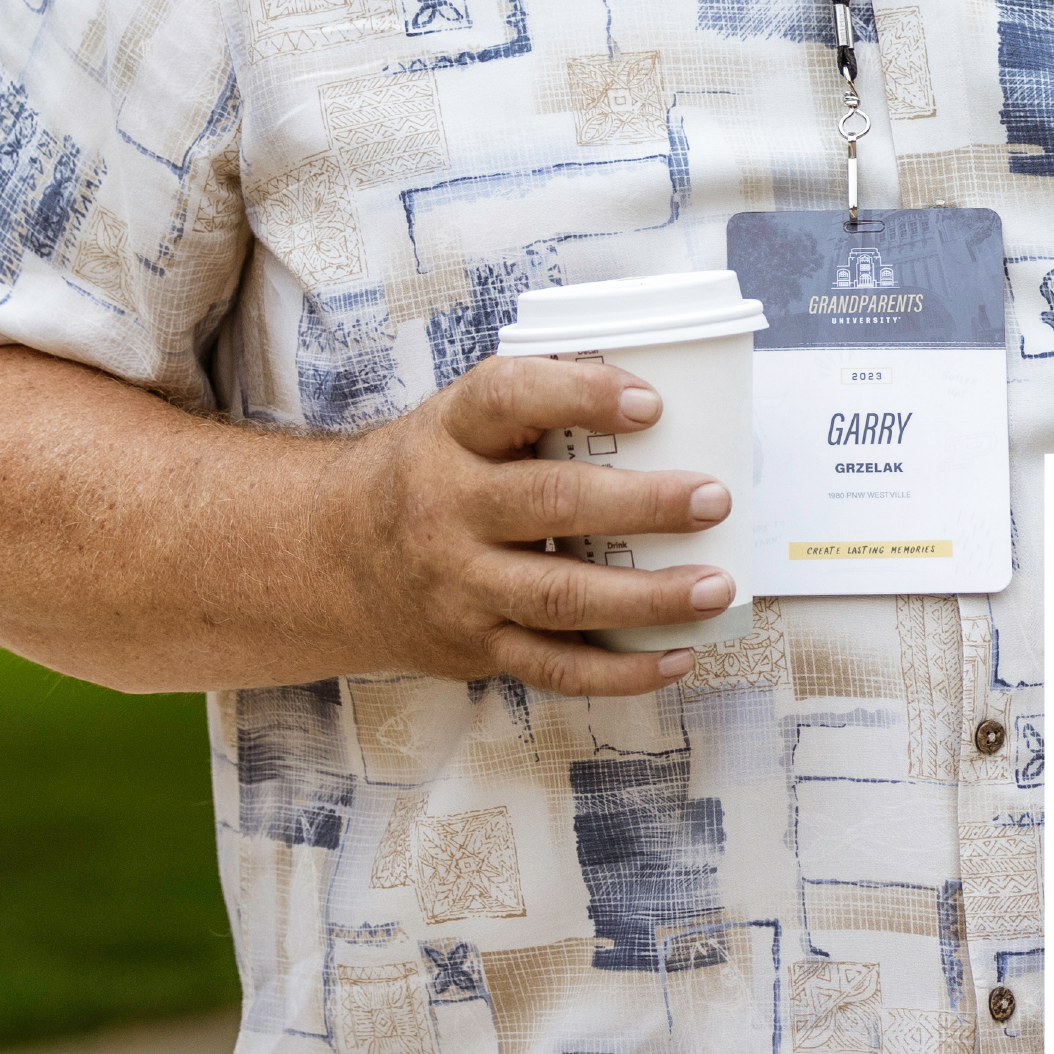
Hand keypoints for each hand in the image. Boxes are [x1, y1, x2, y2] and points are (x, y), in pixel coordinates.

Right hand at [317, 358, 740, 695]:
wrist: (338, 556)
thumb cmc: (436, 476)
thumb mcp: (462, 423)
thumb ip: (539, 406)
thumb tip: (669, 382)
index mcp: (452, 434)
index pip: (509, 397)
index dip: (580, 394)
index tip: (651, 404)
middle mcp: (447, 507)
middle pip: (550, 503)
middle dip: (642, 504)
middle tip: (713, 498)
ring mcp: (460, 583)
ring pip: (561, 595)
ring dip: (649, 597)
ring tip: (716, 587)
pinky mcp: (475, 643)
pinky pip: (554, 666)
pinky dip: (621, 671)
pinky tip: (678, 655)